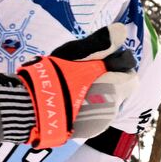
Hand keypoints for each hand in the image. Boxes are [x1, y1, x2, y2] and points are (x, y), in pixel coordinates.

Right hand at [0, 23, 138, 151]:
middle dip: (113, 79)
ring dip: (102, 93)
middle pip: (124, 88)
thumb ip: (102, 43)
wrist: (30, 108)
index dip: (119, 63)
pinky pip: (98, 114)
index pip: (130, 70)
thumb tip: (122, 30)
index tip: (104, 60)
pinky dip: (91, 107)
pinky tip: (74, 101)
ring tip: (78, 87)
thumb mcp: (76, 53)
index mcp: (113, 84)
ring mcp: (100, 120)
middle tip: (92, 72)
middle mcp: (111, 105)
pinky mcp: (89, 131)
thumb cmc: (54, 76)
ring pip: (111, 101)